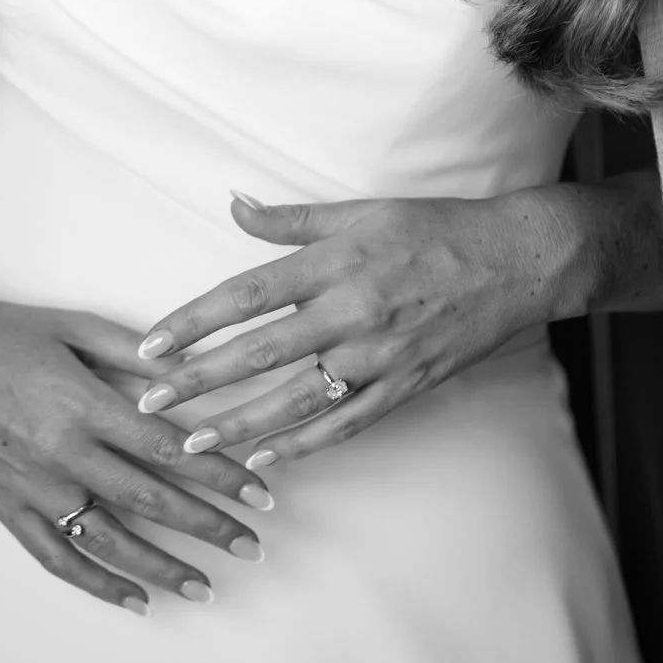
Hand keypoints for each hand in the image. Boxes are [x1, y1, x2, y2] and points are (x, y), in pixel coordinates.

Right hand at [0, 295, 274, 616]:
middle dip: (208, 526)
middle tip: (253, 543)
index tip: (259, 492)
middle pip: (149, 500)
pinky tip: (135, 598)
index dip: (220, 473)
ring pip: (108, 543)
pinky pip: (58, 558)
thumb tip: (192, 370)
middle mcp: (60, 453)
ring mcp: (31, 488)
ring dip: (162, 568)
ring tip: (206, 586)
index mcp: (81, 402)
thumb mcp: (73, 325)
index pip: (168, 447)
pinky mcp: (6, 509)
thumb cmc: (2, 333)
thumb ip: (134, 353)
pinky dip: (98, 584)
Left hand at [134, 193, 549, 470]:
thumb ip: (291, 218)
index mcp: (334, 263)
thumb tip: (232, 203)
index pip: (246, 295)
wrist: (514, 262)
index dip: (193, 322)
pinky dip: (304, 444)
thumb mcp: (360, 210)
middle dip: (197, 382)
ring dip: (238, 424)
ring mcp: (379, 356)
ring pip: (295, 400)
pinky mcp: (405, 385)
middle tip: (147, 405)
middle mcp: (351, 312)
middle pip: (259, 354)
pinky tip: (266, 458)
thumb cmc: (434, 228)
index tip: (150, 344)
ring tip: (190, 444)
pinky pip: (346, 423)